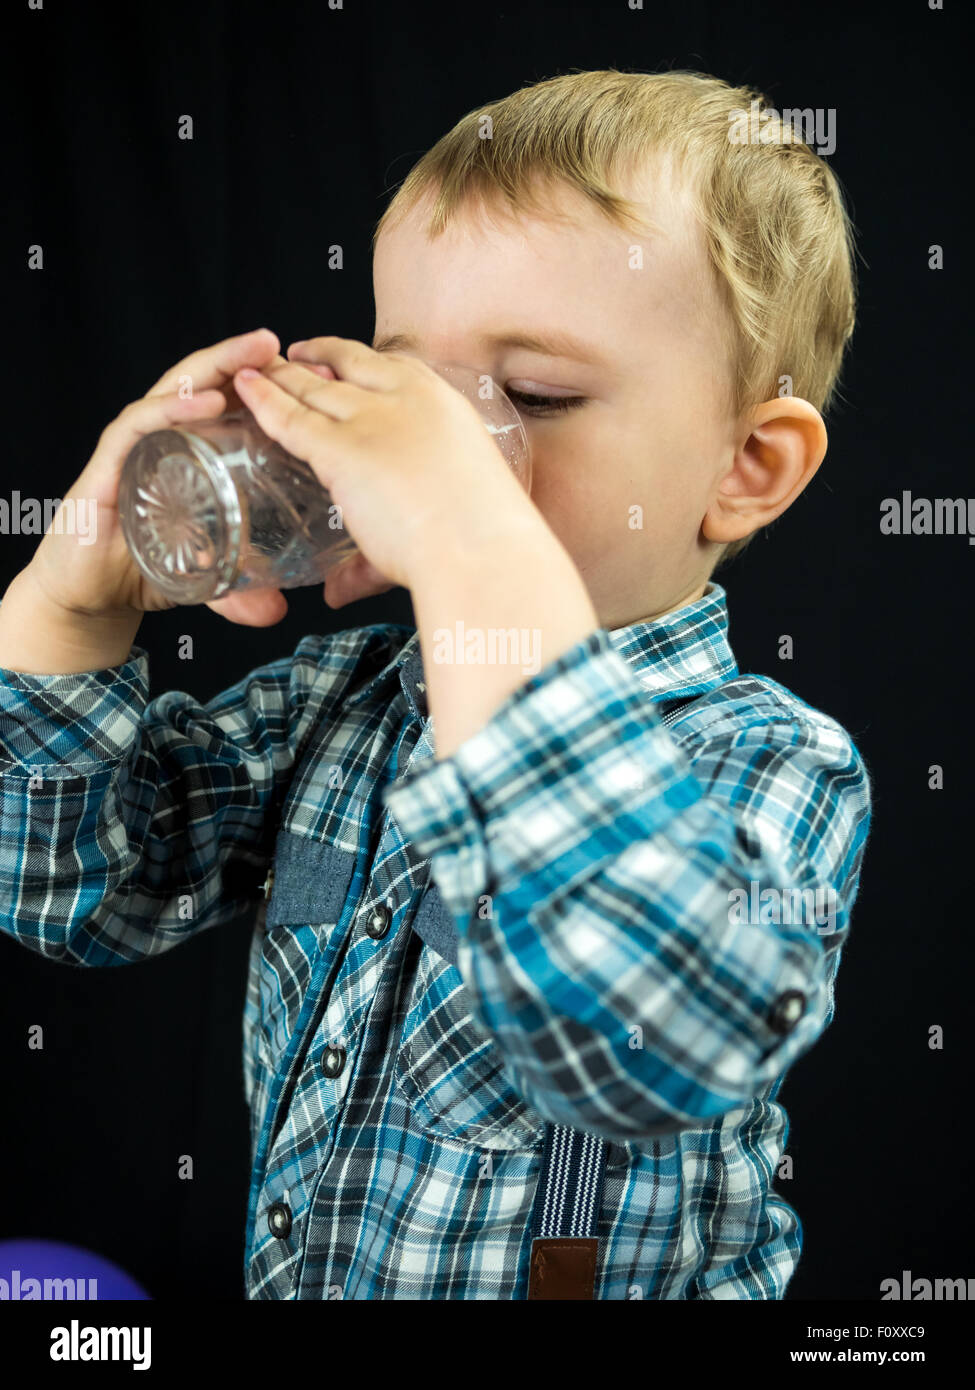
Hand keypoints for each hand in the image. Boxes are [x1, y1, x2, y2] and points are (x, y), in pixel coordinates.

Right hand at [25, 327, 291, 627]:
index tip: (309, 376)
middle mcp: (164, 442)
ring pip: (175, 390)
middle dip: (245, 359)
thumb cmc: (142, 568)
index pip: (231, 409)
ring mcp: (135, 447)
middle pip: (207, 385)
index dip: (267, 390)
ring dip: (215, 367)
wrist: (86, 595)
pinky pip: (139, 424)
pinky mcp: (107, 462)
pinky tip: (204, 401)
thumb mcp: (205, 581)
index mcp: (191, 457)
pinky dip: (171, 408)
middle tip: (281, 344)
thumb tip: (277, 611)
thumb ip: (239, 593)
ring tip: (254, 354)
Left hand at [232, 336, 540, 606]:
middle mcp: (407, 400)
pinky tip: (244, 387)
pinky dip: (262, 399)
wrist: (481, 553)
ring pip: (315, 387)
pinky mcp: (341, 447)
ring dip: (282, 377)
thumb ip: (381, 552)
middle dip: (316, 362)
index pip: (396, 368)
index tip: (341, 364)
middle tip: (290, 361)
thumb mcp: (448, 515)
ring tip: (255, 370)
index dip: (362, 365)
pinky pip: (290, 416)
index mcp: (445, 406)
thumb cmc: (478, 546)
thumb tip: (338, 591)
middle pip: (350, 366)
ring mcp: (373, 420)